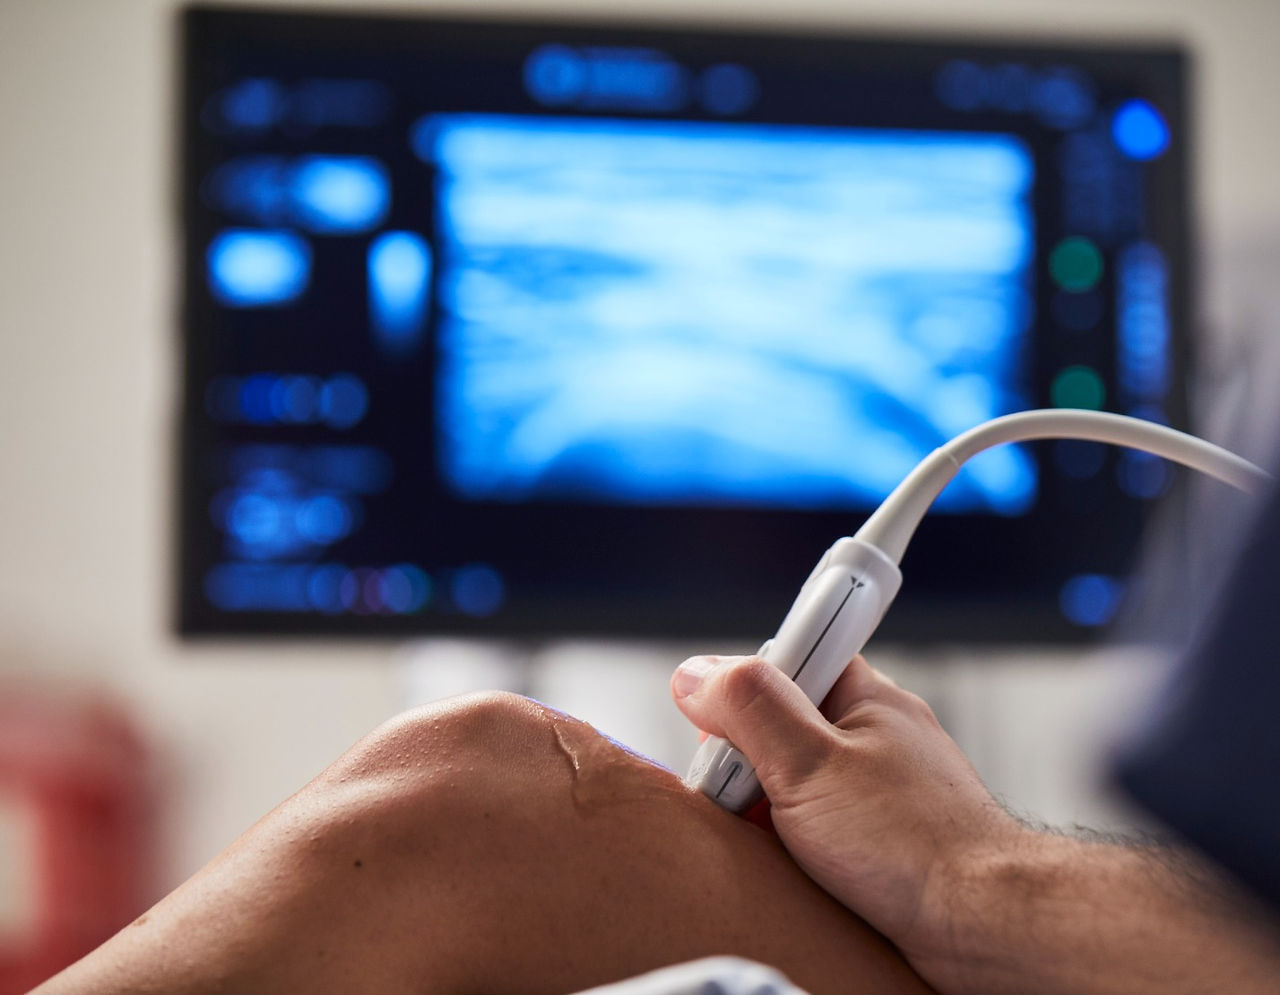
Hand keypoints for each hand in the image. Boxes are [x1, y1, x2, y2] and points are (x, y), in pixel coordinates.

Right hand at [671, 654, 1028, 967]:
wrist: (984, 929)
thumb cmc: (918, 846)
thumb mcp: (811, 763)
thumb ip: (750, 707)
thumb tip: (697, 675)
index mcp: (865, 698)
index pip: (788, 660)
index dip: (745, 692)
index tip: (720, 727)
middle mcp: (873, 737)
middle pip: (780, 727)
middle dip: (748, 763)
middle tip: (743, 797)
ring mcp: (878, 791)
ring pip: (794, 783)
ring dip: (769, 812)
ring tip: (774, 843)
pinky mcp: (879, 840)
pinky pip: (815, 829)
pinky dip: (795, 847)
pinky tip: (795, 868)